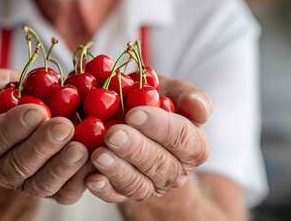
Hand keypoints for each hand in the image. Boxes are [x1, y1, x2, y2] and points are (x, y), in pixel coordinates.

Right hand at [0, 69, 89, 203]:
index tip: (37, 111)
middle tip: (63, 127)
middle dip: (41, 146)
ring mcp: (28, 184)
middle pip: (17, 165)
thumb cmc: (20, 99)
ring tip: (80, 148)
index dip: (12, 127)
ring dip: (61, 167)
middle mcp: (2, 170)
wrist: (43, 119)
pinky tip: (93, 161)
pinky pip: (65, 193)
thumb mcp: (1, 86)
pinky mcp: (54, 193)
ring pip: (41, 184)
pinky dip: (80, 180)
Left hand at [85, 76, 212, 201]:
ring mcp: (151, 186)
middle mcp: (175, 171)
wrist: (138, 127)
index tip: (134, 114)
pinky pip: (116, 196)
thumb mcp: (173, 93)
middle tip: (113, 134)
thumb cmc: (155, 105)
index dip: (159, 126)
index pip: (181, 137)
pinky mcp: (126, 194)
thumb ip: (189, 97)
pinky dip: (104, 189)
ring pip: (137, 184)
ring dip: (118, 171)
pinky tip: (91, 179)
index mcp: (193, 145)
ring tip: (99, 155)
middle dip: (134, 149)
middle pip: (158, 163)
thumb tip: (199, 109)